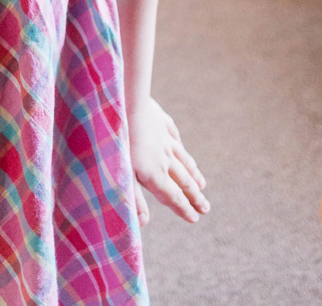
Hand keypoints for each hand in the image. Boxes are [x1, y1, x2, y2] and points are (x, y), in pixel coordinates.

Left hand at [128, 98, 208, 224]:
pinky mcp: (161, 121)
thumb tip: (143, 223)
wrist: (125, 102)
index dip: (184, 209)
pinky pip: (174, 136)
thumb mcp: (122, 173)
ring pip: (183, 160)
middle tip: (205, 208)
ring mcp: (164, 139)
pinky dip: (181, 148)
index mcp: (155, 174)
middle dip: (194, 196)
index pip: (173, 197)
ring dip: (193, 174)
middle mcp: (164, 159)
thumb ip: (134, 198)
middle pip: (183, 181)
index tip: (195, 218)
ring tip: (202, 185)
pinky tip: (182, 149)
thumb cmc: (119, 141)